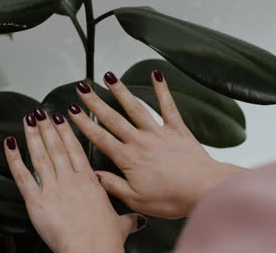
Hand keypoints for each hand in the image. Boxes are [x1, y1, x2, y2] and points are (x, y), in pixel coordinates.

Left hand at [4, 109, 145, 252]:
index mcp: (89, 181)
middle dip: (47, 127)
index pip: (75, 149)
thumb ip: (128, 219)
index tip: (61, 117)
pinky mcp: (37, 201)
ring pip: (41, 155)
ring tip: (28, 119)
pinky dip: (14, 159)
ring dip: (33, 135)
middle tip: (41, 112)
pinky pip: (23, 176)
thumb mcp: (120, 225)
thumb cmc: (105, 239)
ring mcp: (53, 188)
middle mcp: (70, 179)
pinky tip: (10, 144)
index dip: (66, 131)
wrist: (91, 250)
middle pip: (56, 147)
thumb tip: (137, 220)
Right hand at [68, 70, 245, 218]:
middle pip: (113, 118)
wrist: (204, 190)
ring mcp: (158, 133)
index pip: (100, 138)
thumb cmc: (172, 198)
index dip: (84, 123)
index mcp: (128, 158)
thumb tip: (94, 175)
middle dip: (95, 102)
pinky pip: (168, 106)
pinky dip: (162, 90)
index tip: (71, 111)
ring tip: (109, 77)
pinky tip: (156, 75)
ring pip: (135, 108)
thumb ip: (113, 185)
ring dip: (121, 92)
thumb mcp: (137, 200)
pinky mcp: (177, 129)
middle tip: (82, 89)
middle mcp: (140, 141)